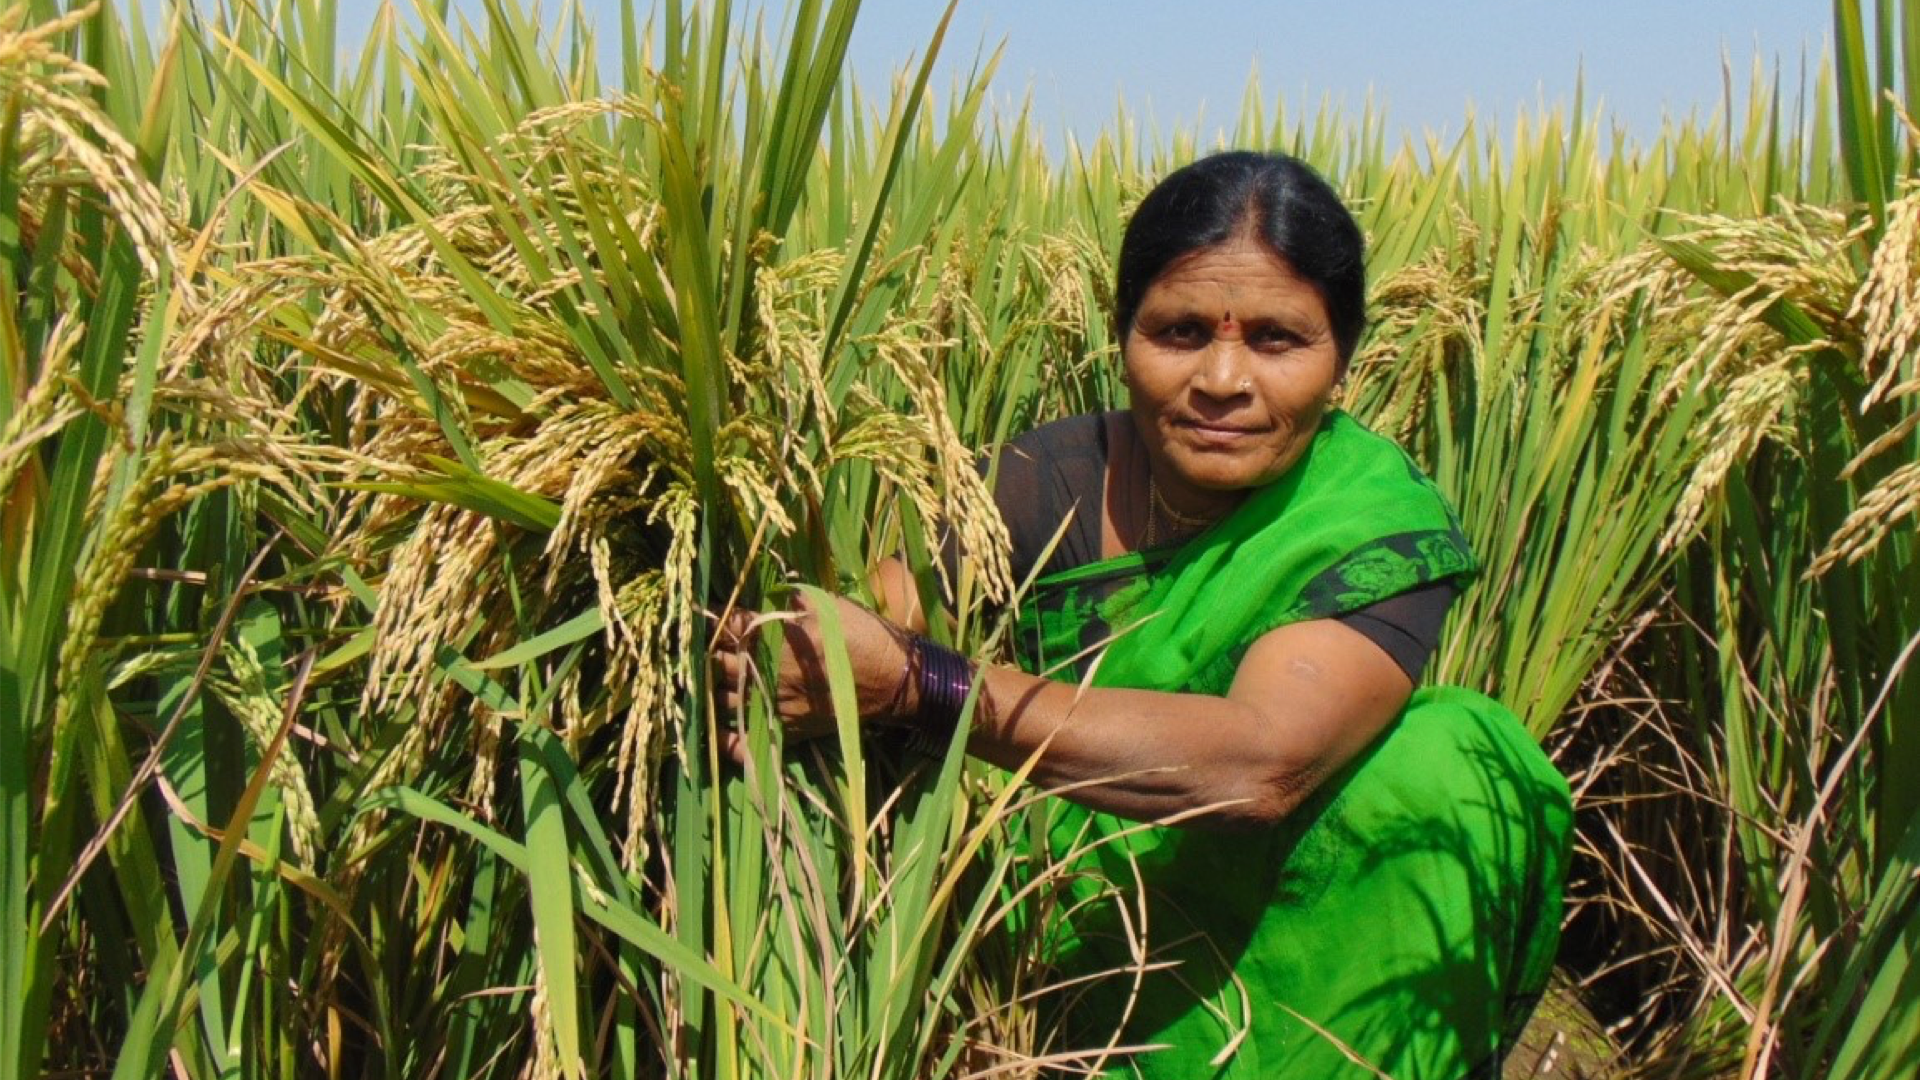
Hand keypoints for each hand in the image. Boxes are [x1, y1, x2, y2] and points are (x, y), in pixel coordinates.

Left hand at [709, 591, 913, 754]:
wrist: (893, 678)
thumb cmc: (860, 634)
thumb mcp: (824, 603)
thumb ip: (786, 599)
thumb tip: (760, 593)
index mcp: (770, 637)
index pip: (725, 626)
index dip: (708, 618)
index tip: (696, 614)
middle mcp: (763, 673)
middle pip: (713, 664)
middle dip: (700, 655)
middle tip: (691, 649)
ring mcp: (772, 705)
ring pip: (720, 701)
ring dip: (707, 690)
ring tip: (699, 683)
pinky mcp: (786, 729)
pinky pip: (744, 743)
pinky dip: (725, 741)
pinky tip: (716, 731)